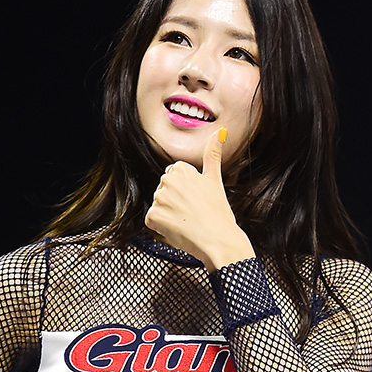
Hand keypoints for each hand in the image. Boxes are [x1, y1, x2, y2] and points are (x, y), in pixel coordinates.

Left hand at [144, 127, 254, 270]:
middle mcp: (167, 180)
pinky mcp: (153, 216)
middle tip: (192, 213)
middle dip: (174, 203)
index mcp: (181, 169)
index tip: (195, 201)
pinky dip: (161, 229)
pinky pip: (152, 222)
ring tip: (187, 222)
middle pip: (164, 192)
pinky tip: (177, 230)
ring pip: (158, 207)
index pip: (173, 178)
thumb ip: (213, 154)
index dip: (184, 192)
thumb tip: (219, 132)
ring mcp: (159, 199)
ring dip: (168, 216)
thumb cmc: (218, 214)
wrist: (218, 240)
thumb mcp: (215, 180)